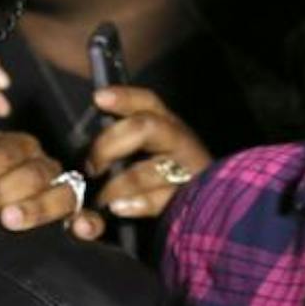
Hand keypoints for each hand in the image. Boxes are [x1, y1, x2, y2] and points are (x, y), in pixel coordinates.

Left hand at [0, 121, 106, 239]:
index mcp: (20, 148)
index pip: (5, 152)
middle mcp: (45, 167)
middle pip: (30, 175)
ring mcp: (65, 191)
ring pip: (61, 195)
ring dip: (36, 207)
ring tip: (9, 220)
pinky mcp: (79, 219)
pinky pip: (92, 219)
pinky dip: (89, 224)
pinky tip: (80, 231)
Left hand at [86, 85, 213, 219]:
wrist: (213, 206)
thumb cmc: (166, 173)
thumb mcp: (151, 149)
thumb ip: (122, 139)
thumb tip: (92, 129)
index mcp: (168, 124)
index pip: (147, 102)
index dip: (124, 98)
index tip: (99, 98)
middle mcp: (180, 142)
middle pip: (145, 128)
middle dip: (109, 145)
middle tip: (91, 166)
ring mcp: (188, 170)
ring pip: (148, 171)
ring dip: (117, 185)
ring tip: (101, 198)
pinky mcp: (190, 198)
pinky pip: (159, 200)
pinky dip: (136, 204)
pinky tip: (119, 207)